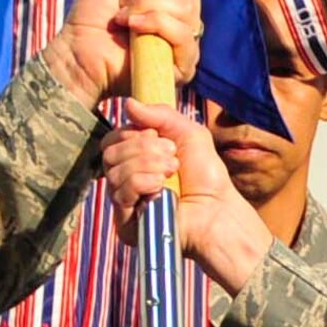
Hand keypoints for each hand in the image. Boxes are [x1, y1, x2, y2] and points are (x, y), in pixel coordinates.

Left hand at [42, 0, 201, 107]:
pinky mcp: (183, 65)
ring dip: (143, 6)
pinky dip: (152, 23)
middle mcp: (187, 17)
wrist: (77, 49)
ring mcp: (186, 42)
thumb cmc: (94, 12)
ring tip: (122, 18)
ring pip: (183, 6)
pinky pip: (182, 32)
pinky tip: (131, 28)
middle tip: (122, 2)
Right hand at [101, 103, 273, 293]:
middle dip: (143, 149)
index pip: (112, 139)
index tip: (159, 138)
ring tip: (171, 172)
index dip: (132, 134)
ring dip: (147, 165)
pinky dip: (142, 183)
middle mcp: (125, 178)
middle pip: (110, 153)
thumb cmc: (206, 174)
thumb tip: (127, 104)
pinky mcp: (126, 222)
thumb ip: (159, 114)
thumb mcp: (188, 133)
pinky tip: (161, 188)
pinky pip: (119, 192)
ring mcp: (124, 201)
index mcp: (135, 158)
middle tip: (172, 157)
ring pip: (113, 171)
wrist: (217, 207)